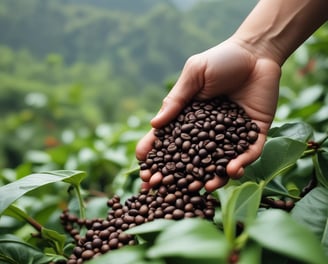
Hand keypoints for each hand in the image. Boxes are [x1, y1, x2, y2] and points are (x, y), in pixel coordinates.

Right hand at [136, 38, 280, 190]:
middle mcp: (209, 131)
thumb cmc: (221, 60)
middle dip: (178, 175)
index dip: (156, 155)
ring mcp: (232, 135)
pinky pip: (248, 153)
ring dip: (212, 176)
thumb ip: (176, 99)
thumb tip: (154, 124)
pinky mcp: (254, 133)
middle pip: (191, 158)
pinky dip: (241, 163)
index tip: (145, 171)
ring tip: (205, 187)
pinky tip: (233, 170)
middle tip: (166, 189)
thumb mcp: (194, 75)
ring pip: (219, 162)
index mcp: (190, 117)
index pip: (170, 140)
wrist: (256, 52)